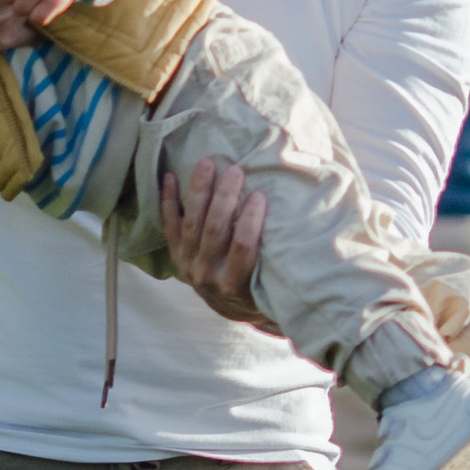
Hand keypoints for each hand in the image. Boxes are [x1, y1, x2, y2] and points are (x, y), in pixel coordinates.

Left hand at [159, 155, 273, 326]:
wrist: (226, 305)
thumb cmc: (256, 284)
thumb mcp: (267, 278)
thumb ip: (273, 253)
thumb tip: (300, 216)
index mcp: (234, 284)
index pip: (242, 248)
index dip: (251, 221)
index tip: (261, 195)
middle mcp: (207, 276)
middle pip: (215, 230)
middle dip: (225, 198)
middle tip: (236, 171)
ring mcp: (188, 265)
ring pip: (192, 223)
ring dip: (199, 191)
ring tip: (208, 164)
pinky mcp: (175, 255)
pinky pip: (169, 224)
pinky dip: (169, 200)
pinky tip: (170, 176)